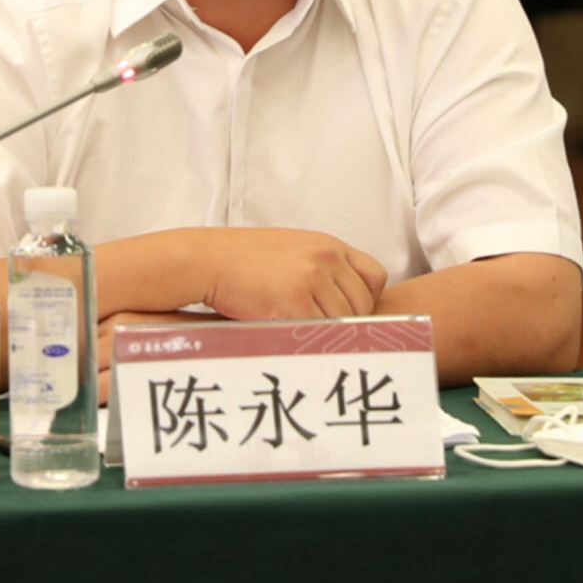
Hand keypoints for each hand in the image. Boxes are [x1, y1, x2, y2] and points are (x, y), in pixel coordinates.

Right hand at [193, 229, 382, 319]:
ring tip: (300, 330)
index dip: (367, 298)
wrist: (207, 259)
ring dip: (325, 332)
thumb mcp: (291, 249)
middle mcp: (325, 258)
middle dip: (347, 321)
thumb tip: (342, 300)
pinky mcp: (293, 300)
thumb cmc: (242, 259)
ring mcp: (311, 278)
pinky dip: (308, 338)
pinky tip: (289, 333)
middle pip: (362, 304)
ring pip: (343, 321)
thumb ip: (321, 266)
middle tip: (320, 329)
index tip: (349, 310)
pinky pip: (318, 330)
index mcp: (328, 244)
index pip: (375, 275)